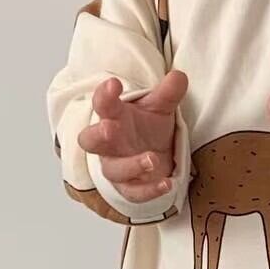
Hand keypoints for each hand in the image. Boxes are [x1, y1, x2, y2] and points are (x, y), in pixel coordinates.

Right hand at [78, 69, 189, 203]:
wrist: (156, 157)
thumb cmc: (148, 128)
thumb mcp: (160, 107)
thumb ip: (168, 93)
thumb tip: (179, 76)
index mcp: (113, 117)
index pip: (102, 104)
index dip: (104, 95)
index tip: (113, 84)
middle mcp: (109, 143)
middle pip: (90, 140)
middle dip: (98, 135)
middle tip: (109, 128)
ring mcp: (116, 166)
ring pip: (113, 170)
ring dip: (131, 165)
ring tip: (152, 159)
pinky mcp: (128, 187)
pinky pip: (133, 193)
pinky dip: (149, 190)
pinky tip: (167, 183)